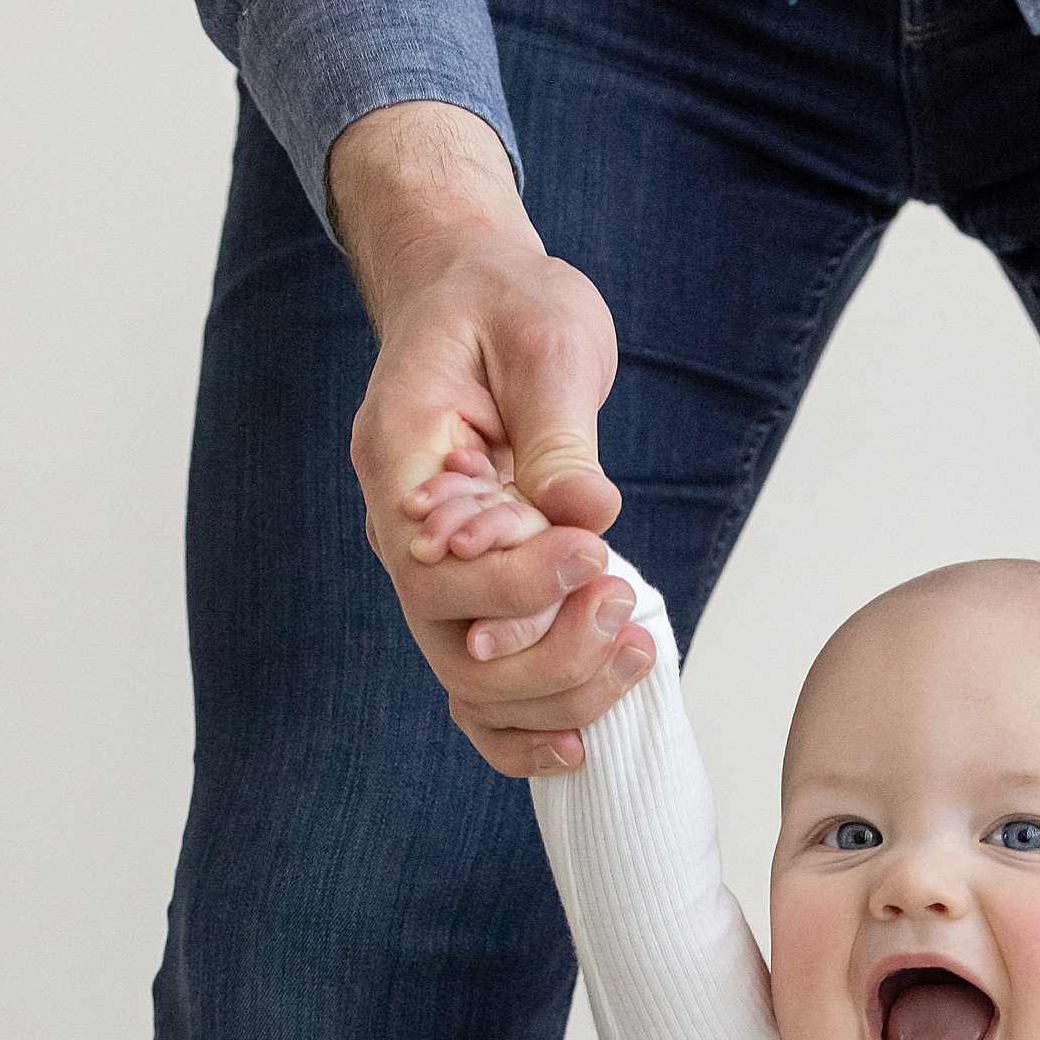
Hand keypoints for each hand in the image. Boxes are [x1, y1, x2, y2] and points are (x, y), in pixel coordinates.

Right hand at [331, 102, 648, 777]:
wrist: (480, 297)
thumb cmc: (507, 305)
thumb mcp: (543, 337)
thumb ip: (559, 431)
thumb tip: (589, 512)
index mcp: (401, 463)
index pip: (433, 567)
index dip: (515, 584)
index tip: (595, 552)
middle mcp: (405, 534)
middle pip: (452, 645)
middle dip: (548, 651)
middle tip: (625, 601)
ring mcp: (436, 576)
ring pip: (473, 685)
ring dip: (559, 690)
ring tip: (638, 644)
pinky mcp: (475, 597)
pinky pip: (481, 695)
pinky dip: (526, 733)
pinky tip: (584, 742)